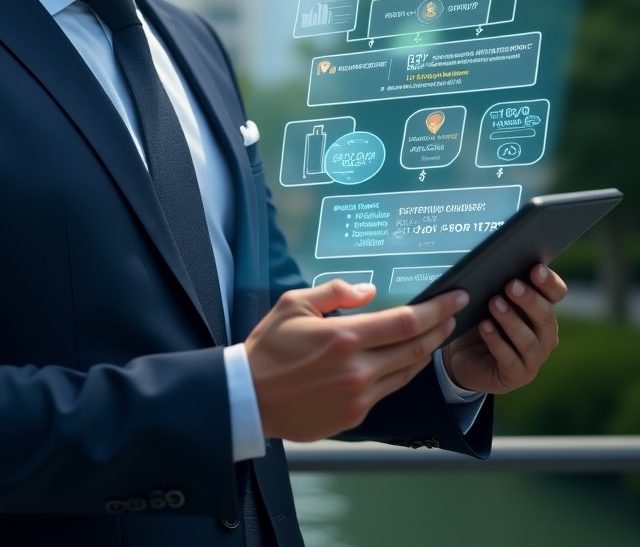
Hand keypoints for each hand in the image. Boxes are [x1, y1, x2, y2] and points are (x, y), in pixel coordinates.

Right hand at [245, 280, 467, 441]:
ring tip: (436, 334)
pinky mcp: (355, 415)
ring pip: (408, 371)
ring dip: (427, 351)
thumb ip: (335, 293)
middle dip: (441, 328)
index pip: (406, 321)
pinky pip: (389, 389)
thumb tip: (370, 290)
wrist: (249, 397)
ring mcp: (359, 396)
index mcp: (344, 337)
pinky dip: (402, 371)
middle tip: (454, 313)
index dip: (437, 309)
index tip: (456, 297)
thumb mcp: (293, 304)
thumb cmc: (268, 347)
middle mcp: (358, 369)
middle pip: (417, 347)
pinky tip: (403, 359)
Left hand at [443, 263, 566, 394]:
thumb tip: (492, 260)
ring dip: (511, 320)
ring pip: (529, 339)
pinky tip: (484, 327)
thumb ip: (496, 282)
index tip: (535, 268)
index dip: (548, 282)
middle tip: (511, 285)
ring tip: (494, 303)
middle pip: (545, 316)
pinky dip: (497, 342)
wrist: (463, 354)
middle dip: (529, 299)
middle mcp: (545, 334)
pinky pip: (510, 359)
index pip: (556, 293)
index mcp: (542, 309)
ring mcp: (534, 357)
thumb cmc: (480, 318)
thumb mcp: (487, 297)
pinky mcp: (517, 375)